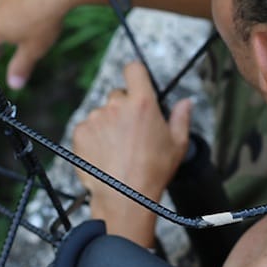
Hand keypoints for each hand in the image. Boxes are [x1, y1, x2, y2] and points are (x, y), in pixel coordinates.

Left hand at [72, 62, 192, 225]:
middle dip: (123, 108)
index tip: (137, 84)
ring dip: (107, 124)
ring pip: (102, 113)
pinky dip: (93, 138)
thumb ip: (181, 118)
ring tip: (118, 150)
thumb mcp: (177, 144)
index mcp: (142, 103)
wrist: (125, 197)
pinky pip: (87, 128)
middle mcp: (116, 105)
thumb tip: (187, 102)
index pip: (134, 69)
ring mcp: (95, 118)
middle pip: (118, 95)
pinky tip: (104, 155)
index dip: (135, 75)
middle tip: (131, 132)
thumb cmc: (154, 172)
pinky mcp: (80, 132)